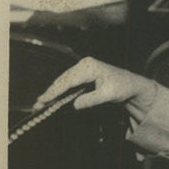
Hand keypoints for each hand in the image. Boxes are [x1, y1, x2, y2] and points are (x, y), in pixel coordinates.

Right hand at [33, 57, 156, 119]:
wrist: (131, 84)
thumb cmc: (122, 88)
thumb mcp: (108, 95)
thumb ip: (92, 100)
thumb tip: (75, 105)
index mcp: (89, 67)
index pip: (68, 80)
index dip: (55, 91)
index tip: (44, 99)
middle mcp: (84, 64)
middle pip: (63, 79)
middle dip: (50, 92)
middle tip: (38, 104)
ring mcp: (83, 67)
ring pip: (64, 80)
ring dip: (53, 91)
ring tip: (41, 102)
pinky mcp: (83, 72)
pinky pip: (68, 81)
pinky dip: (60, 89)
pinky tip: (52, 97)